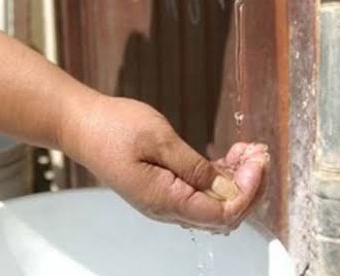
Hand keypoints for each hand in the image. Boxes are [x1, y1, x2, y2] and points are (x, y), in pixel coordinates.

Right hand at [59, 95, 268, 232]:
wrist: (80, 125)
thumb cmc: (112, 128)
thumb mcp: (158, 139)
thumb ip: (193, 166)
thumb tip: (225, 187)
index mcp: (165, 200)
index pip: (223, 213)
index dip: (248, 191)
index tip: (256, 161)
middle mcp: (166, 208)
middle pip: (223, 214)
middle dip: (249, 187)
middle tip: (259, 154)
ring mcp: (164, 199)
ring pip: (214, 204)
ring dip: (237, 181)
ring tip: (248, 150)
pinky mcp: (163, 187)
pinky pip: (199, 192)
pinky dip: (219, 177)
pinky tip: (230, 156)